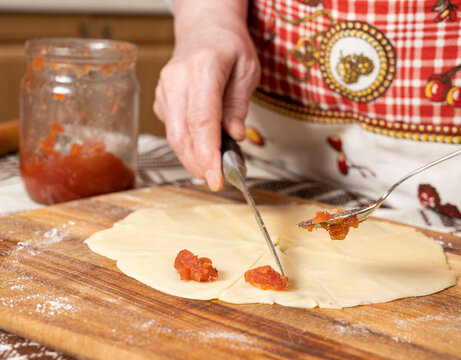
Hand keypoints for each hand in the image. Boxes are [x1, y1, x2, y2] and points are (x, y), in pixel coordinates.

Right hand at [153, 0, 259, 190]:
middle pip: (181, 134)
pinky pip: (171, 129)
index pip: (202, 120)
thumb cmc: (228, 46)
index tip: (216, 178)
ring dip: (191, 158)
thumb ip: (239, 105)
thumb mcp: (247, 70)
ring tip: (211, 168)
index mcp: (203, 68)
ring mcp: (165, 89)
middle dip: (198, 164)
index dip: (207, 154)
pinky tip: (200, 148)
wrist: (203, 29)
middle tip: (217, 180)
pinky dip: (186, 145)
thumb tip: (233, 136)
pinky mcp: (161, 99)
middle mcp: (177, 79)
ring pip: (173, 135)